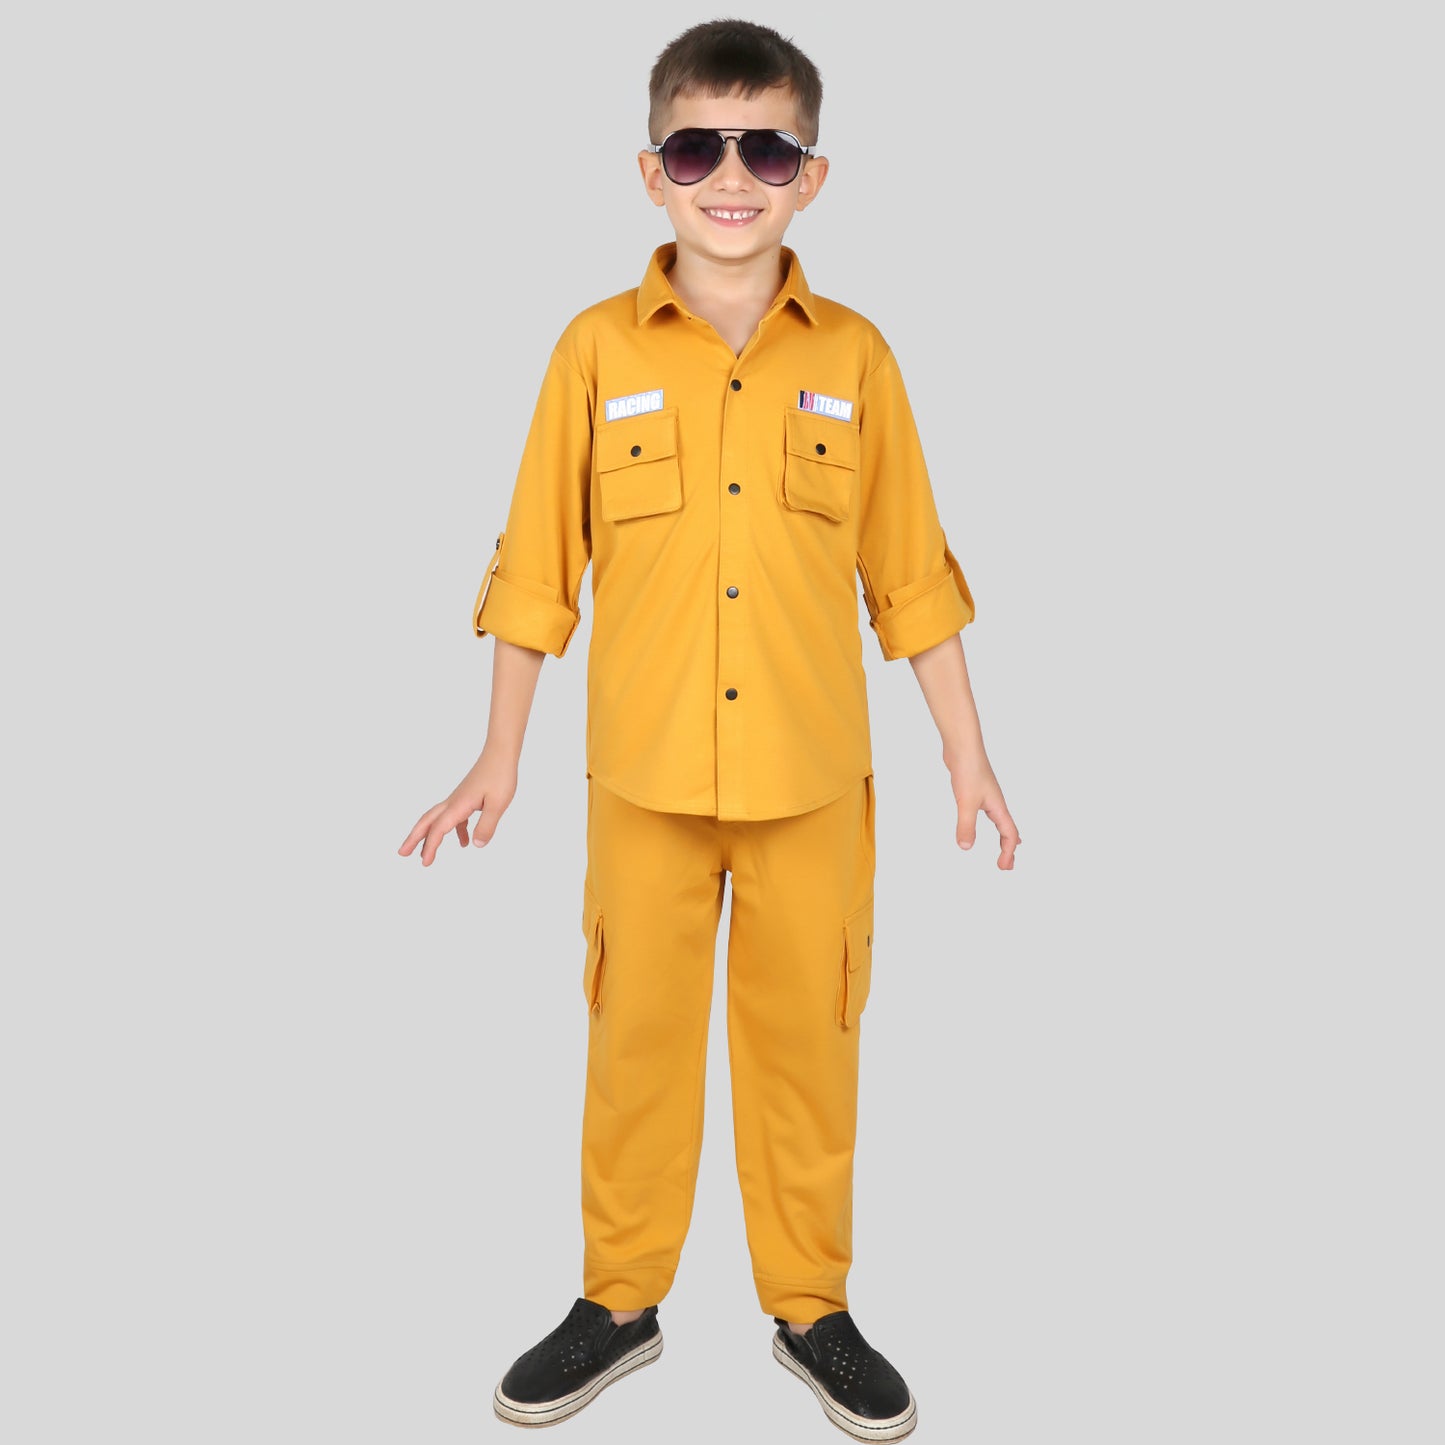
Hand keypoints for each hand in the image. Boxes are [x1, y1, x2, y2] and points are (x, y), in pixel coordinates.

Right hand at [398, 747, 518, 866]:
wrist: (500, 753)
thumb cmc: (500, 775)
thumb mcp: (498, 804)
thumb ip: (486, 826)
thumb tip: (476, 845)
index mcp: (458, 805)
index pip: (438, 829)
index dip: (430, 847)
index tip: (424, 863)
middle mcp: (453, 802)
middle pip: (427, 822)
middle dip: (414, 838)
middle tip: (402, 853)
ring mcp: (458, 799)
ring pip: (437, 819)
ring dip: (430, 836)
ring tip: (425, 853)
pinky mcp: (466, 797)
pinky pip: (455, 818)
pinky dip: (455, 831)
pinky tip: (464, 842)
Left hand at [944, 746, 1020, 869]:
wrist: (962, 746)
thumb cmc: (968, 769)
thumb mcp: (966, 802)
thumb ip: (966, 825)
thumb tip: (966, 847)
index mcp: (998, 806)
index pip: (1009, 834)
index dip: (1007, 852)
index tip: (1003, 867)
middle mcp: (996, 802)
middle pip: (1008, 828)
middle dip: (1009, 848)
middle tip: (1007, 864)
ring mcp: (987, 795)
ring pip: (999, 820)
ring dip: (1003, 835)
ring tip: (1005, 846)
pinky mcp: (975, 789)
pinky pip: (987, 811)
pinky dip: (990, 822)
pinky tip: (981, 817)